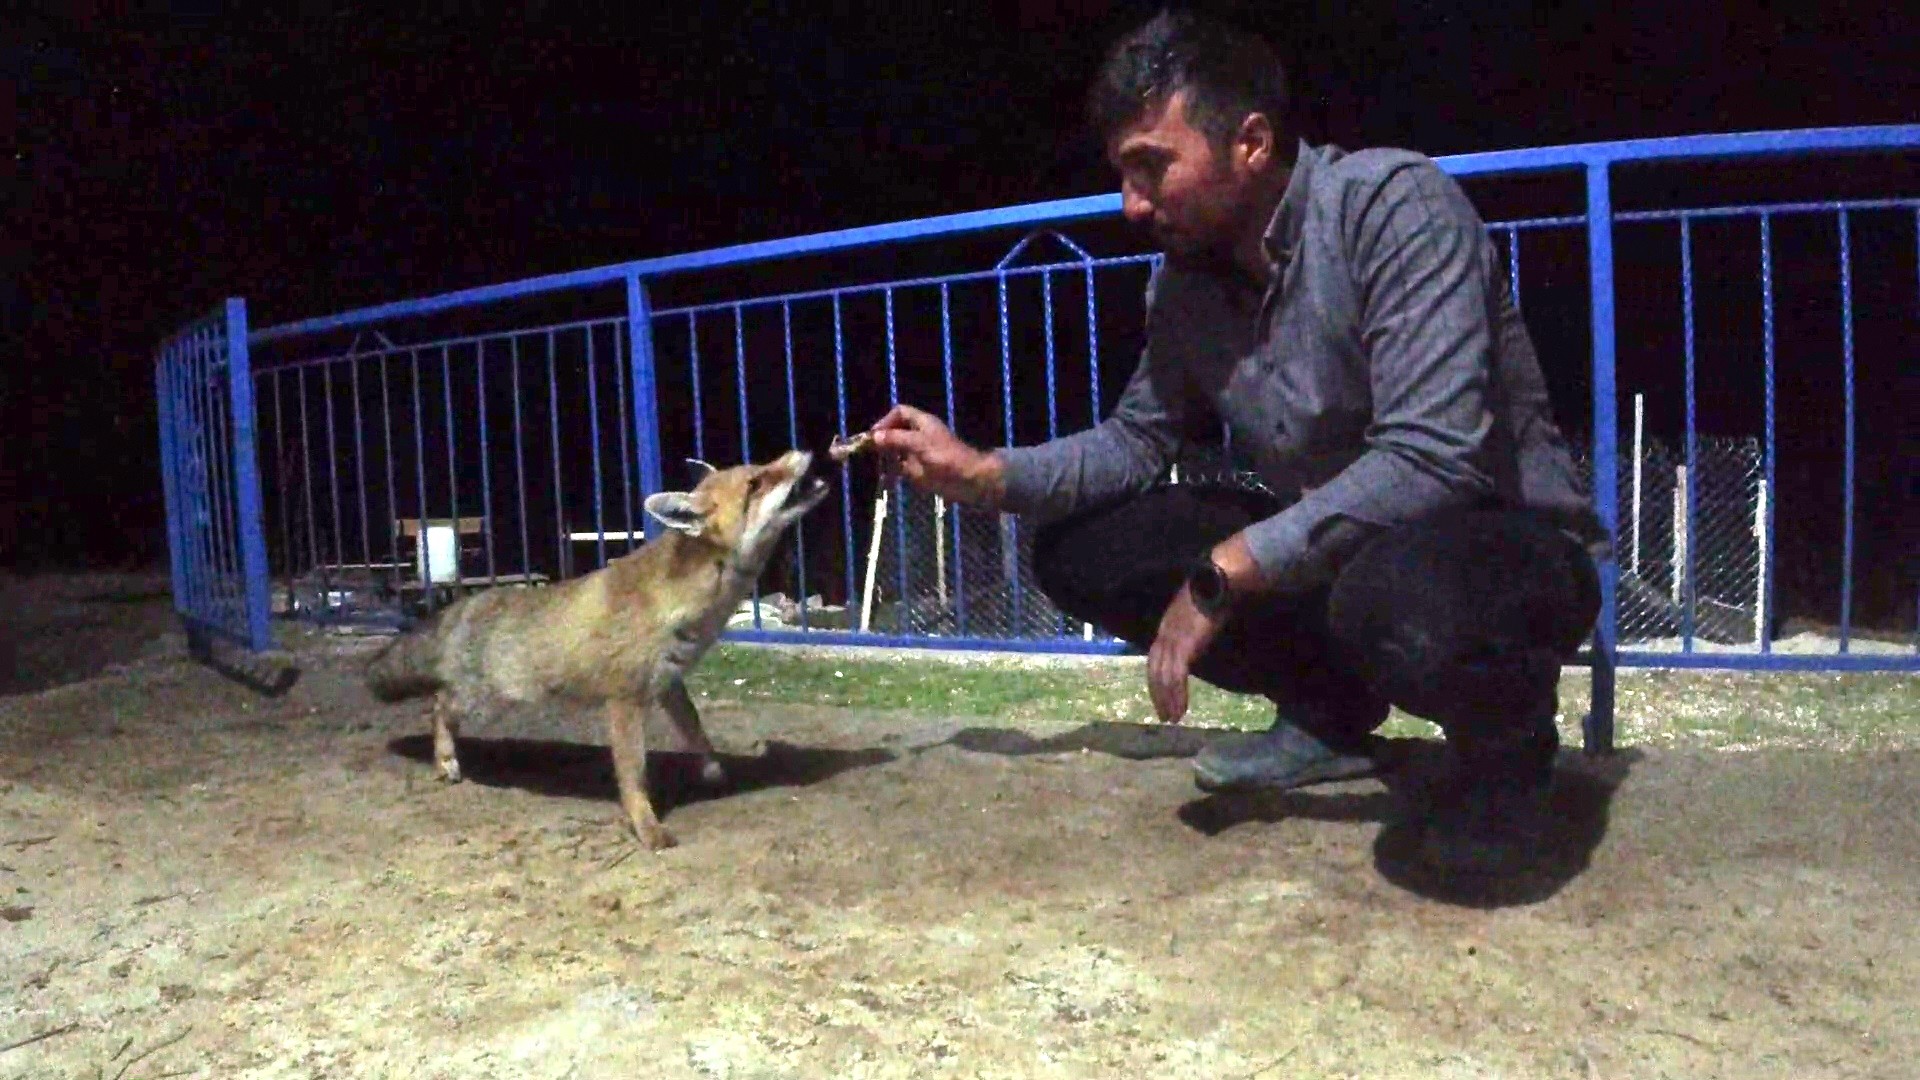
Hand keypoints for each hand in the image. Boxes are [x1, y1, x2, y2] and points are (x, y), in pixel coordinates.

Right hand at [866, 404, 1005, 507]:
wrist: (967, 480)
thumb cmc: (946, 456)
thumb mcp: (919, 444)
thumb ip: (896, 439)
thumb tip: (874, 436)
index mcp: (922, 423)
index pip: (900, 413)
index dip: (886, 420)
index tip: (875, 435)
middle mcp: (919, 435)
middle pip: (895, 431)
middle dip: (882, 439)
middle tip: (868, 450)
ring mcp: (919, 453)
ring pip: (896, 450)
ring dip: (885, 455)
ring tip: (874, 463)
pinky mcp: (919, 470)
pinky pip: (901, 468)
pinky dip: (892, 471)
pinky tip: (885, 476)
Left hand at [1147, 583, 1226, 723]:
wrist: (1216, 583)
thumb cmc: (1211, 594)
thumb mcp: (1194, 615)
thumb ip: (1190, 629)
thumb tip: (1194, 640)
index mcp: (1166, 628)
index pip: (1154, 660)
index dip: (1156, 680)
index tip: (1160, 696)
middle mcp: (1164, 636)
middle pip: (1155, 672)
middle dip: (1158, 695)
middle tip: (1164, 715)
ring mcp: (1172, 641)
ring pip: (1164, 679)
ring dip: (1168, 700)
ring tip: (1173, 718)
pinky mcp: (1184, 647)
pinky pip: (1177, 677)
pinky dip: (1177, 695)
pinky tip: (1181, 709)